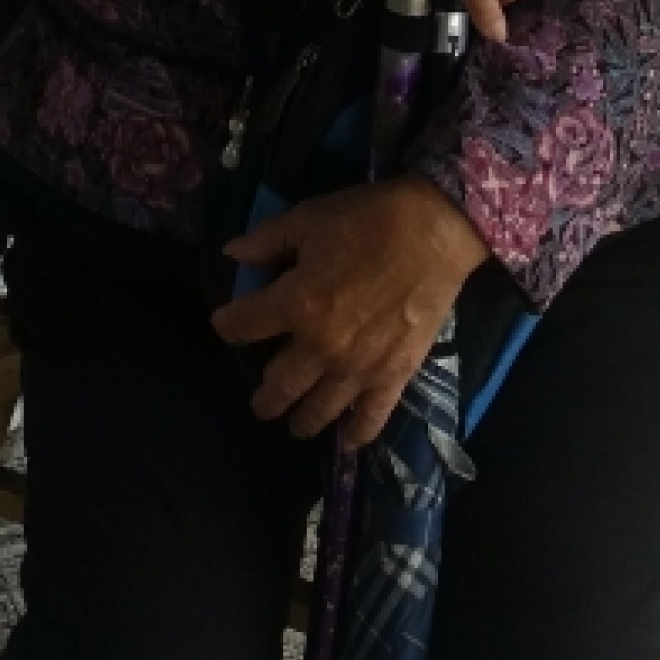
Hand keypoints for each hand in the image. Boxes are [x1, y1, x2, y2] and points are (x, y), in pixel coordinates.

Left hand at [212, 176, 486, 448]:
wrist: (433, 232)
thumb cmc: (368, 219)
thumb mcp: (308, 218)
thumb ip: (266, 240)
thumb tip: (231, 254)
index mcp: (296, 303)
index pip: (243, 326)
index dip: (228, 325)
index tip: (226, 325)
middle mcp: (321, 346)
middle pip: (278, 384)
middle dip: (264, 395)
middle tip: (261, 400)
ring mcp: (358, 368)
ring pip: (318, 410)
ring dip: (301, 420)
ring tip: (295, 423)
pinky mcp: (393, 376)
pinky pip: (369, 418)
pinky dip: (355, 435)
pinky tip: (346, 441)